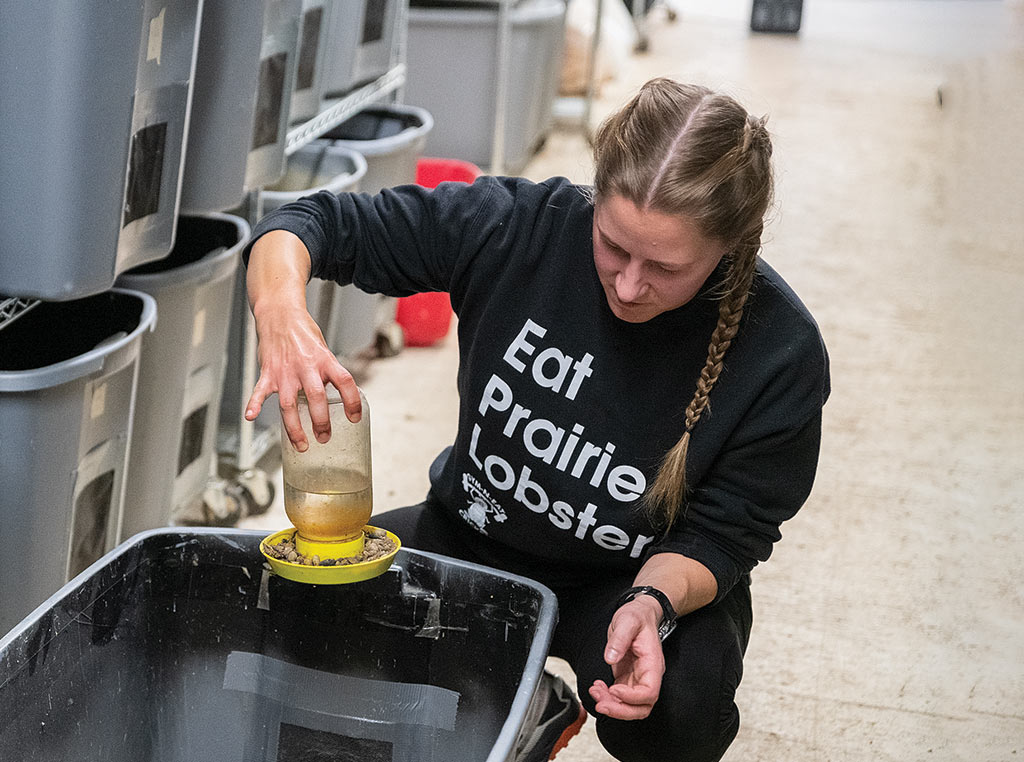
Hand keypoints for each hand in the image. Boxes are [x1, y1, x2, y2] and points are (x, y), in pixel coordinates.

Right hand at [244, 302, 361, 451]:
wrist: (280, 315)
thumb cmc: (304, 334)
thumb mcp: (324, 351)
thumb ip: (330, 374)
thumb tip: (341, 397)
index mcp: (325, 360)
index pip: (345, 382)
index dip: (353, 401)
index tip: (355, 418)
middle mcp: (306, 367)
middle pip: (316, 398)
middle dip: (321, 422)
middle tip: (325, 437)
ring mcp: (286, 371)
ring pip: (289, 404)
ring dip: (295, 427)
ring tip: (301, 444)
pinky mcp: (268, 373)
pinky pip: (260, 391)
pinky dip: (254, 404)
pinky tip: (250, 417)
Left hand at [588, 596, 664, 719]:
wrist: (640, 614)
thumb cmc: (637, 617)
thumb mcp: (627, 621)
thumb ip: (619, 639)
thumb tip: (610, 657)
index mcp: (652, 663)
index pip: (649, 692)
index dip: (631, 697)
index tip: (613, 690)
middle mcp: (648, 675)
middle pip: (642, 707)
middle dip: (620, 711)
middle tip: (600, 704)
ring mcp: (638, 678)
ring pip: (630, 705)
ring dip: (611, 705)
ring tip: (595, 692)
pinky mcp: (627, 678)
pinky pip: (620, 697)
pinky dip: (607, 697)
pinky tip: (597, 687)